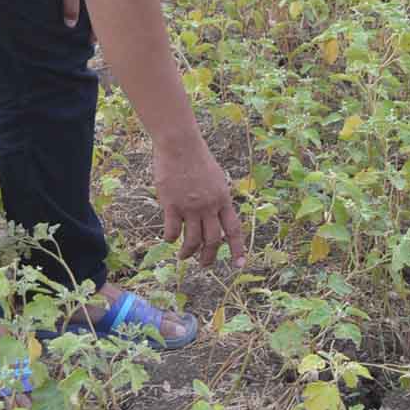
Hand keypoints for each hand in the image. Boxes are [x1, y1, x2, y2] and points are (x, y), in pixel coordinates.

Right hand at [153, 139, 245, 268]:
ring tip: (184, 257)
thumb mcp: (216, 178)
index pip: (234, 230)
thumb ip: (217, 198)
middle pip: (213, 240)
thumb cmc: (197, 158)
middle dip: (209, 257)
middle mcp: (209, 206)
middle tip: (204, 264)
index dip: (237, 249)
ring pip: (192, 240)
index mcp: (223, 199)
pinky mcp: (172, 205)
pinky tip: (170, 239)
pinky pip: (173, 231)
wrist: (180, 145)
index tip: (239, 265)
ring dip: (188, 253)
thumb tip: (216, 215)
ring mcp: (191, 207)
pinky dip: (171, 239)